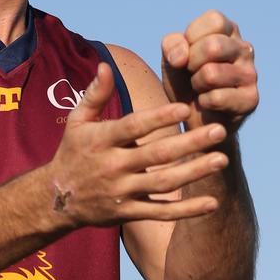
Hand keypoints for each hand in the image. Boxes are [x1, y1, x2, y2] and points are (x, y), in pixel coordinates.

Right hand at [49, 63, 228, 225]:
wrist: (57, 199)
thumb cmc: (72, 151)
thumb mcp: (77, 120)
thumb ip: (95, 94)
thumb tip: (106, 66)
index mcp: (101, 140)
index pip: (134, 127)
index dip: (159, 118)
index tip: (185, 108)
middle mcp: (112, 166)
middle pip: (156, 155)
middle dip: (189, 144)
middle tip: (219, 131)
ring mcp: (121, 192)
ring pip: (163, 183)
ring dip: (194, 173)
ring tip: (222, 159)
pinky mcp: (127, 213)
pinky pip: (161, 213)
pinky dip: (187, 210)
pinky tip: (213, 202)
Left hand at [161, 10, 258, 131]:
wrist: (192, 115)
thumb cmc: (184, 78)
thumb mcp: (171, 56)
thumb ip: (172, 45)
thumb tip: (182, 57)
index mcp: (229, 30)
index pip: (214, 20)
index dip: (192, 38)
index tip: (188, 53)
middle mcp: (245, 49)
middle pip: (213, 46)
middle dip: (191, 63)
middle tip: (191, 72)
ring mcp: (251, 74)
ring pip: (212, 74)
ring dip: (196, 84)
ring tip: (200, 87)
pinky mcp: (251, 99)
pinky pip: (216, 98)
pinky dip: (203, 102)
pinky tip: (208, 102)